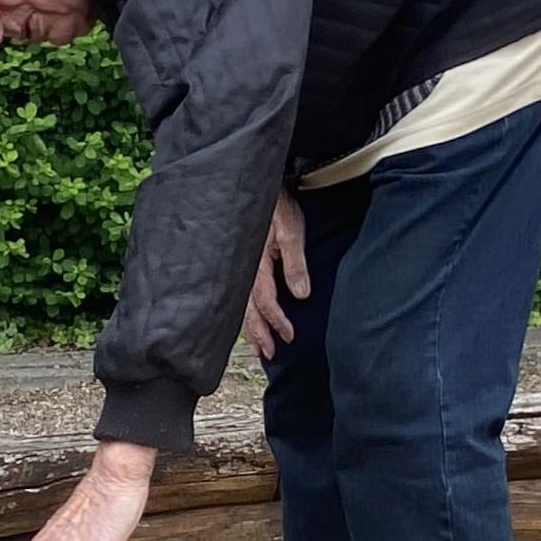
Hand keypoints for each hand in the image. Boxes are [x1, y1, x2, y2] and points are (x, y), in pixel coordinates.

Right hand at [241, 189, 310, 361]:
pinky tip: (249, 321)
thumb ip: (295, 264)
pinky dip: (245, 312)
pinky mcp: (242, 264)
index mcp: (256, 262)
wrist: (263, 186)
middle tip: (269, 354)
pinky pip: (240, 295)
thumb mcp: (292, 232)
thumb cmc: (279, 206)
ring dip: (250, 327)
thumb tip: (300, 295)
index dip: (276, 320)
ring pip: (241, 304)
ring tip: (259, 347)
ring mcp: (241, 267)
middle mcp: (244, 269)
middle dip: (258, 333)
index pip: (264, 300)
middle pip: (247, 309)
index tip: (289, 335)